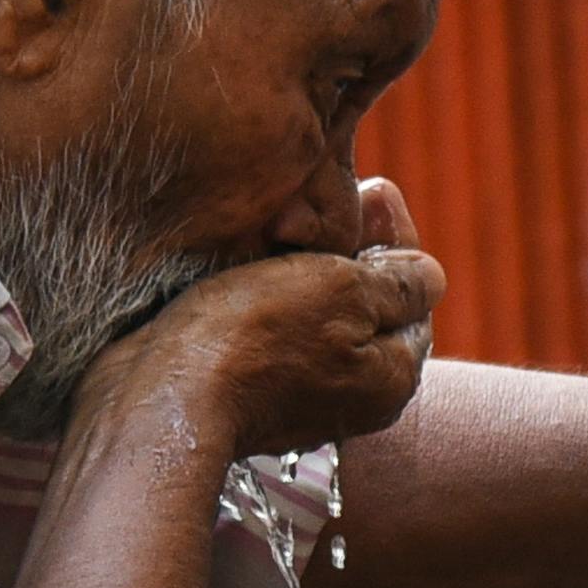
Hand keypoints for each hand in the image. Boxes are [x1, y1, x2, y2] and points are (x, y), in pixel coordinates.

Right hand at [92, 178, 442, 464]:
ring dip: (303, 268)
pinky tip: (246, 265)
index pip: (414, 294)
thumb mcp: (345, 290)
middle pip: (366, 305)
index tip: (372, 188)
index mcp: (392, 377)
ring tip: (279, 225)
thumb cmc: (254, 336)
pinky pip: (274, 330)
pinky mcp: (249, 391)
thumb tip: (431, 276)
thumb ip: (398, 281)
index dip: (395, 236)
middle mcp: (354, 398)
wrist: (157, 396)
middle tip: (317, 205)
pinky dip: (267, 295)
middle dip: (348, 251)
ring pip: (318, 314)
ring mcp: (300, 399)